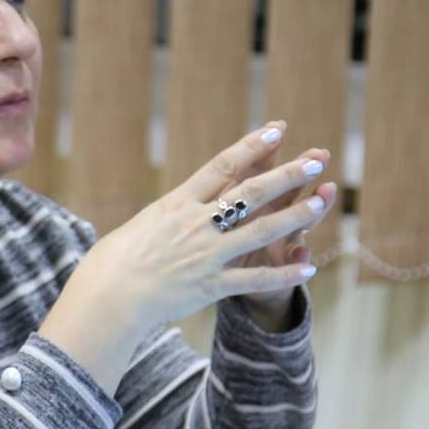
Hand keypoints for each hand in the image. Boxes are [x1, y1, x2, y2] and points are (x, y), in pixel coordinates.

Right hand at [41, 121, 333, 388]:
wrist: (107, 298)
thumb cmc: (111, 263)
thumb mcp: (140, 226)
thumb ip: (167, 217)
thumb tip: (177, 210)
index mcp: (176, 204)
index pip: (222, 166)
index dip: (253, 146)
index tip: (277, 130)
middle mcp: (196, 224)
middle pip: (250, 192)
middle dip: (286, 174)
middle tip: (316, 159)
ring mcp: (206, 254)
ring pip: (260, 230)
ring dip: (295, 216)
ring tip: (320, 202)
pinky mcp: (211, 285)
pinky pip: (256, 278)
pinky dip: (285, 273)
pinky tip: (309, 267)